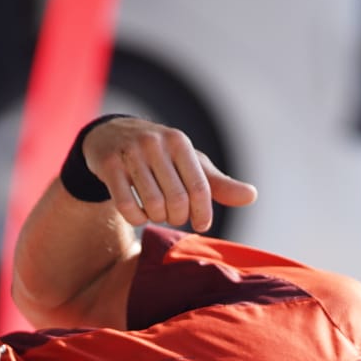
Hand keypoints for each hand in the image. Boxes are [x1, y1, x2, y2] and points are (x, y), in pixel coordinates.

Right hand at [82, 117, 256, 231]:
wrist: (111, 136)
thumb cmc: (160, 156)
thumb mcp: (190, 165)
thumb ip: (218, 184)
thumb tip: (252, 196)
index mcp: (180, 142)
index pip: (200, 188)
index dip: (203, 214)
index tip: (201, 225)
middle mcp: (155, 144)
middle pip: (177, 201)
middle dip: (178, 218)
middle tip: (175, 217)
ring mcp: (130, 153)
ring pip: (153, 205)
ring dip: (157, 218)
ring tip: (157, 212)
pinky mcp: (108, 166)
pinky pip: (127, 207)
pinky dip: (136, 219)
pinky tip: (139, 213)